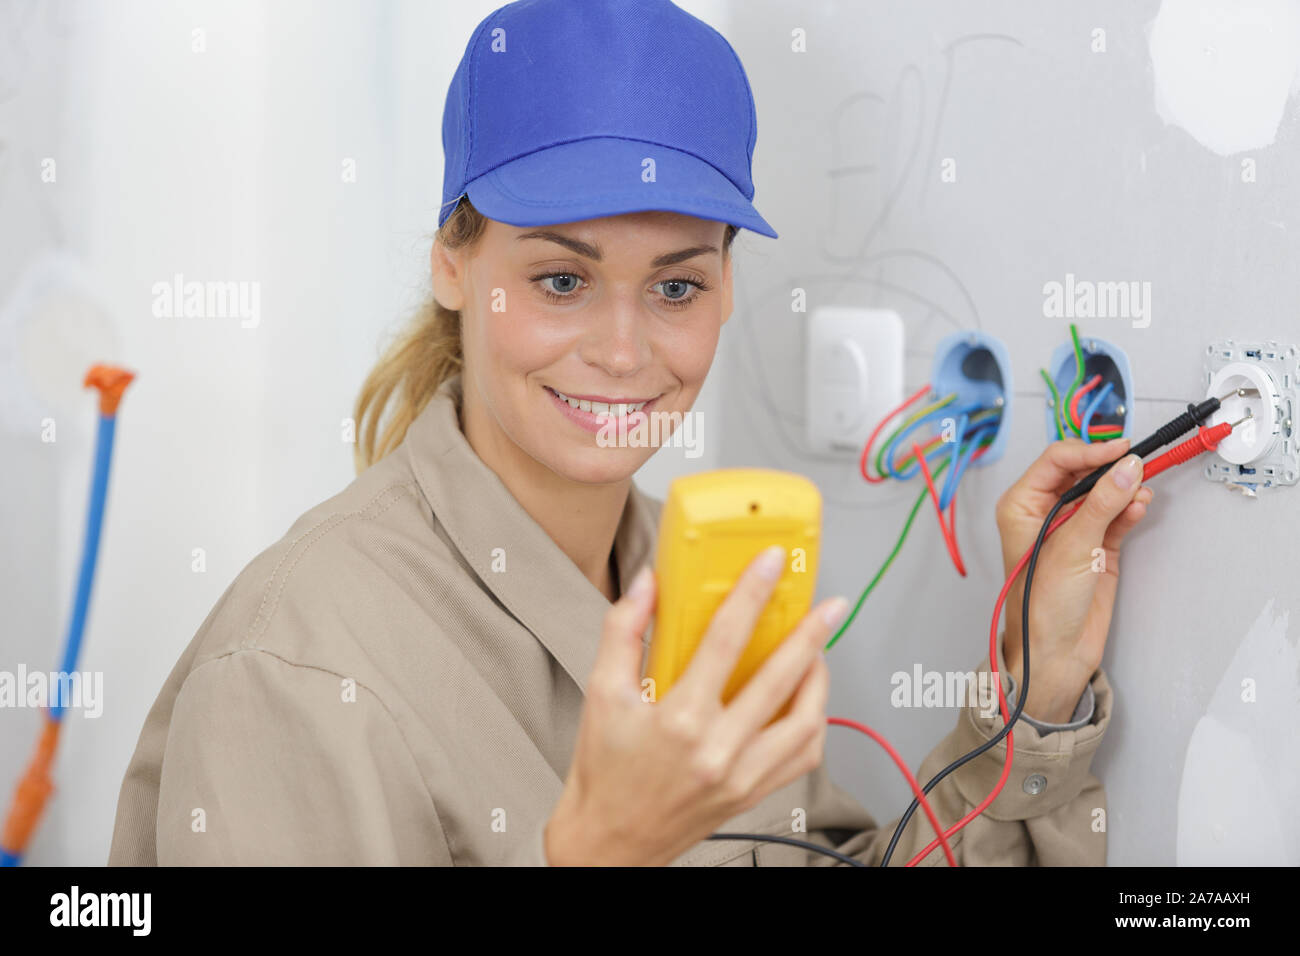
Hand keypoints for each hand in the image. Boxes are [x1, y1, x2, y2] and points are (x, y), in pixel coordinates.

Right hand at [544, 546, 849, 865]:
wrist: (609, 842)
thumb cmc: (604, 771)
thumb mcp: (600, 693)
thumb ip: (623, 630)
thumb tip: (648, 583)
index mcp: (679, 720)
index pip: (726, 641)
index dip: (752, 594)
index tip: (771, 564)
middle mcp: (717, 750)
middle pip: (781, 679)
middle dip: (812, 634)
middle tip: (830, 605)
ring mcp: (741, 776)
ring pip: (806, 723)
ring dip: (818, 680)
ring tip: (818, 651)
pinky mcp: (752, 793)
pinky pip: (802, 756)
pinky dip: (812, 723)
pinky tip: (805, 700)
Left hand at [994, 437, 1153, 722]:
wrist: (1055, 652)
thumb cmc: (1041, 605)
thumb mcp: (1073, 547)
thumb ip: (1102, 504)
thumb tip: (1127, 468)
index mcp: (1022, 505)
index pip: (1056, 460)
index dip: (1090, 451)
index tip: (1121, 451)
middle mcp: (1044, 512)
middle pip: (1082, 472)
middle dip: (1110, 467)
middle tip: (1138, 465)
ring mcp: (1073, 528)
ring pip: (1103, 492)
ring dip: (1124, 488)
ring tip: (1141, 490)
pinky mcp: (1097, 545)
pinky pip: (1116, 515)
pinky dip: (1130, 508)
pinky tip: (1139, 506)